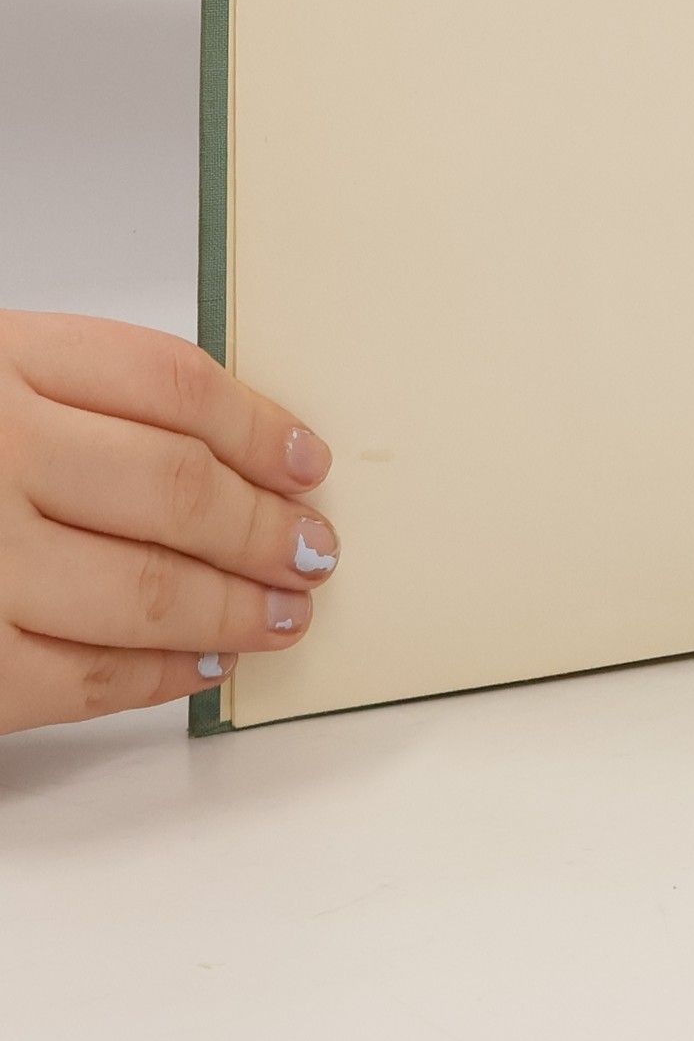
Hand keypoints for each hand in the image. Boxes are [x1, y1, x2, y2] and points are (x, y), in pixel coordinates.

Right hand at [0, 311, 336, 732]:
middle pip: (177, 490)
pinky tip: (201, 665)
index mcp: (0, 361)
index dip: (262, 428)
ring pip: (146, 590)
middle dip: (266, 530)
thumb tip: (243, 449)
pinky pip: (78, 680)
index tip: (307, 462)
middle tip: (315, 552)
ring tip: (283, 614)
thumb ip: (90, 393)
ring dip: (236, 610)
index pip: (176, 386)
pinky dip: (158, 677)